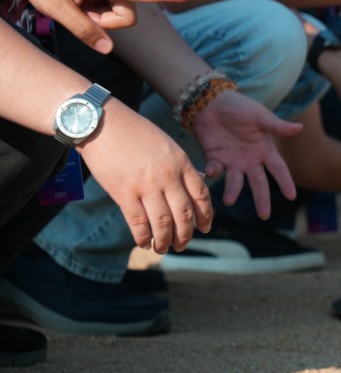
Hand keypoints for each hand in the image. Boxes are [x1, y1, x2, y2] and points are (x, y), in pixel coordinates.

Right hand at [77, 100, 211, 254]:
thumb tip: (198, 182)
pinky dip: (143, 236)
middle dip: (185, 234)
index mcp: (181, 163)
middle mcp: (167, 176)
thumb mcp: (167, 145)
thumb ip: (182, 166)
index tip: (205, 227)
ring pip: (162, 222)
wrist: (102, 123)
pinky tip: (144, 243)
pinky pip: (138, 222)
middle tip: (182, 244)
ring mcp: (145, 185)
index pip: (201, 195)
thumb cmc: (136, 133)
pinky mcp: (123, 192)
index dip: (205, 215)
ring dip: (164, 240)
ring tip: (163, 248)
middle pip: (184, 214)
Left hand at [191, 90, 303, 218]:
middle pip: (259, 183)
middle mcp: (250, 160)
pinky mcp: (214, 159)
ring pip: (235, 182)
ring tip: (228, 200)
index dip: (285, 182)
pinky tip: (211, 169)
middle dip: (261, 199)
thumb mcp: (260, 116)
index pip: (279, 170)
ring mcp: (232, 162)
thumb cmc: (239, 107)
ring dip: (232, 191)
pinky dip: (212, 172)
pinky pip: (215, 171)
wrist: (210, 102)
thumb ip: (277, 126)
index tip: (291, 196)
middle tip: (264, 215)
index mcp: (265, 150)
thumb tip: (300, 127)